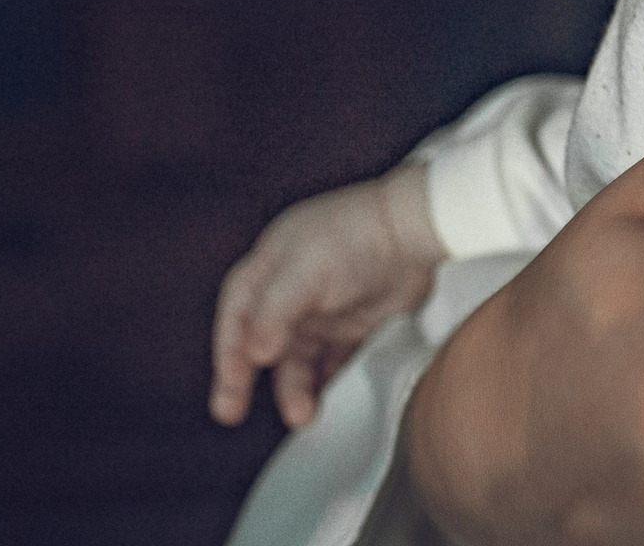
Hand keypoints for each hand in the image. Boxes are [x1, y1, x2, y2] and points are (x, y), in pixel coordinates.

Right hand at [210, 160, 443, 427]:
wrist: (415, 230)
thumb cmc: (358, 236)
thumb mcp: (305, 271)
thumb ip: (274, 313)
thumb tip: (254, 354)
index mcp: (270, 268)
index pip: (236, 315)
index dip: (228, 351)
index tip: (229, 386)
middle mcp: (291, 291)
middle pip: (260, 343)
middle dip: (244, 379)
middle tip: (232, 412)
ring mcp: (322, 309)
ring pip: (296, 359)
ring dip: (294, 388)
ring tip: (301, 414)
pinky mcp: (353, 325)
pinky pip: (330, 363)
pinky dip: (323, 383)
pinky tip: (322, 400)